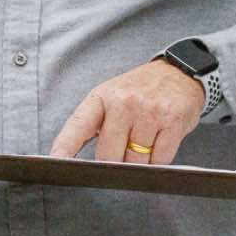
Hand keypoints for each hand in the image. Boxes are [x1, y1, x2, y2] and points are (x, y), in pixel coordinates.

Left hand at [48, 60, 204, 164]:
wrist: (180, 73)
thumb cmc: (141, 90)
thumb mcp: (111, 97)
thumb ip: (95, 125)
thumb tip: (81, 162)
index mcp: (102, 96)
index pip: (78, 126)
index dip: (65, 147)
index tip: (56, 162)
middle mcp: (124, 102)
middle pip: (109, 155)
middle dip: (115, 161)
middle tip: (123, 148)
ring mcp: (149, 111)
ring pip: (135, 161)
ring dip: (139, 161)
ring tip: (145, 139)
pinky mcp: (172, 121)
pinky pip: (159, 160)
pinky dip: (158, 160)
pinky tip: (159, 141)